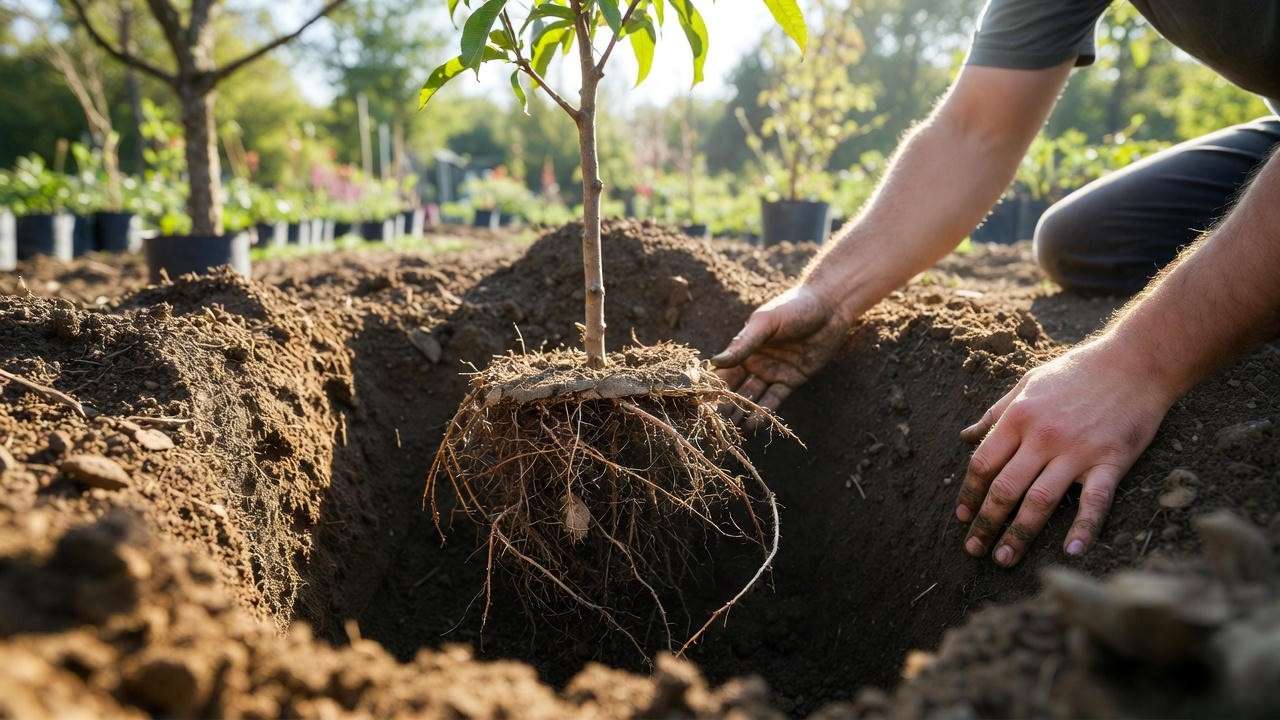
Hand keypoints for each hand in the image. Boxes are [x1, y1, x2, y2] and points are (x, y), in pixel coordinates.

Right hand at [711, 284, 850, 421]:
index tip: (701, 405)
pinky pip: (774, 399)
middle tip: (714, 425)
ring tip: (730, 430)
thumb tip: (714, 362)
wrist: (829, 307)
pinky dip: (764, 412)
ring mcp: (773, 372)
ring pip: (753, 396)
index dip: (713, 388)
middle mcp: (755, 362)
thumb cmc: (793, 307)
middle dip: (725, 406)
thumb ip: (742, 344)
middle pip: (736, 388)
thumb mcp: (765, 323)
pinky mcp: (792, 380)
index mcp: (744, 347)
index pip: (723, 372)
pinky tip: (752, 425)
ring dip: (742, 412)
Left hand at [956, 340, 1176, 566]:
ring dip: (1018, 534)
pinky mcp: (1111, 461)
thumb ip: (996, 413)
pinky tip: (1072, 551)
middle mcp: (1042, 437)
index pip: (983, 464)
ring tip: (1003, 560)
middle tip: (973, 549)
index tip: (962, 516)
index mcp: (1019, 417)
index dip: (969, 493)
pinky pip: (1093, 501)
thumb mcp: (1027, 384)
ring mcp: (1077, 451)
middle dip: (986, 523)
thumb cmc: (1077, 372)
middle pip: (1005, 489)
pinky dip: (1083, 528)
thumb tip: (966, 436)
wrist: (1135, 362)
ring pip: (1039, 501)